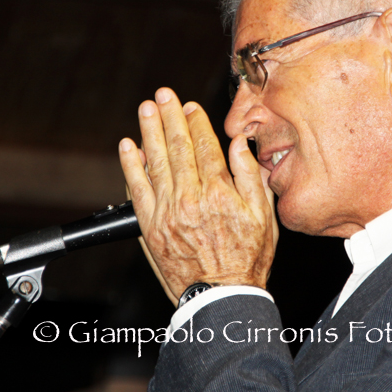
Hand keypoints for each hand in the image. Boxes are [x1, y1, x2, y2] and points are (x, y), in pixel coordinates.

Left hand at [119, 88, 276, 305]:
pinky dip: (131, 166)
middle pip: (178, 148)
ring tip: (146, 110)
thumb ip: (250, 177)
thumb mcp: (263, 217)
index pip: (205, 147)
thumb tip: (240, 146)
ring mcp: (166, 213)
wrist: (220, 297)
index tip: (191, 106)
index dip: (197, 122)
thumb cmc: (246, 259)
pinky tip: (128, 147)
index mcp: (219, 194)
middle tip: (163, 95)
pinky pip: (137, 190)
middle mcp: (190, 199)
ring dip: (150, 132)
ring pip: (155, 163)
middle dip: (170, 117)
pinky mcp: (150, 227)